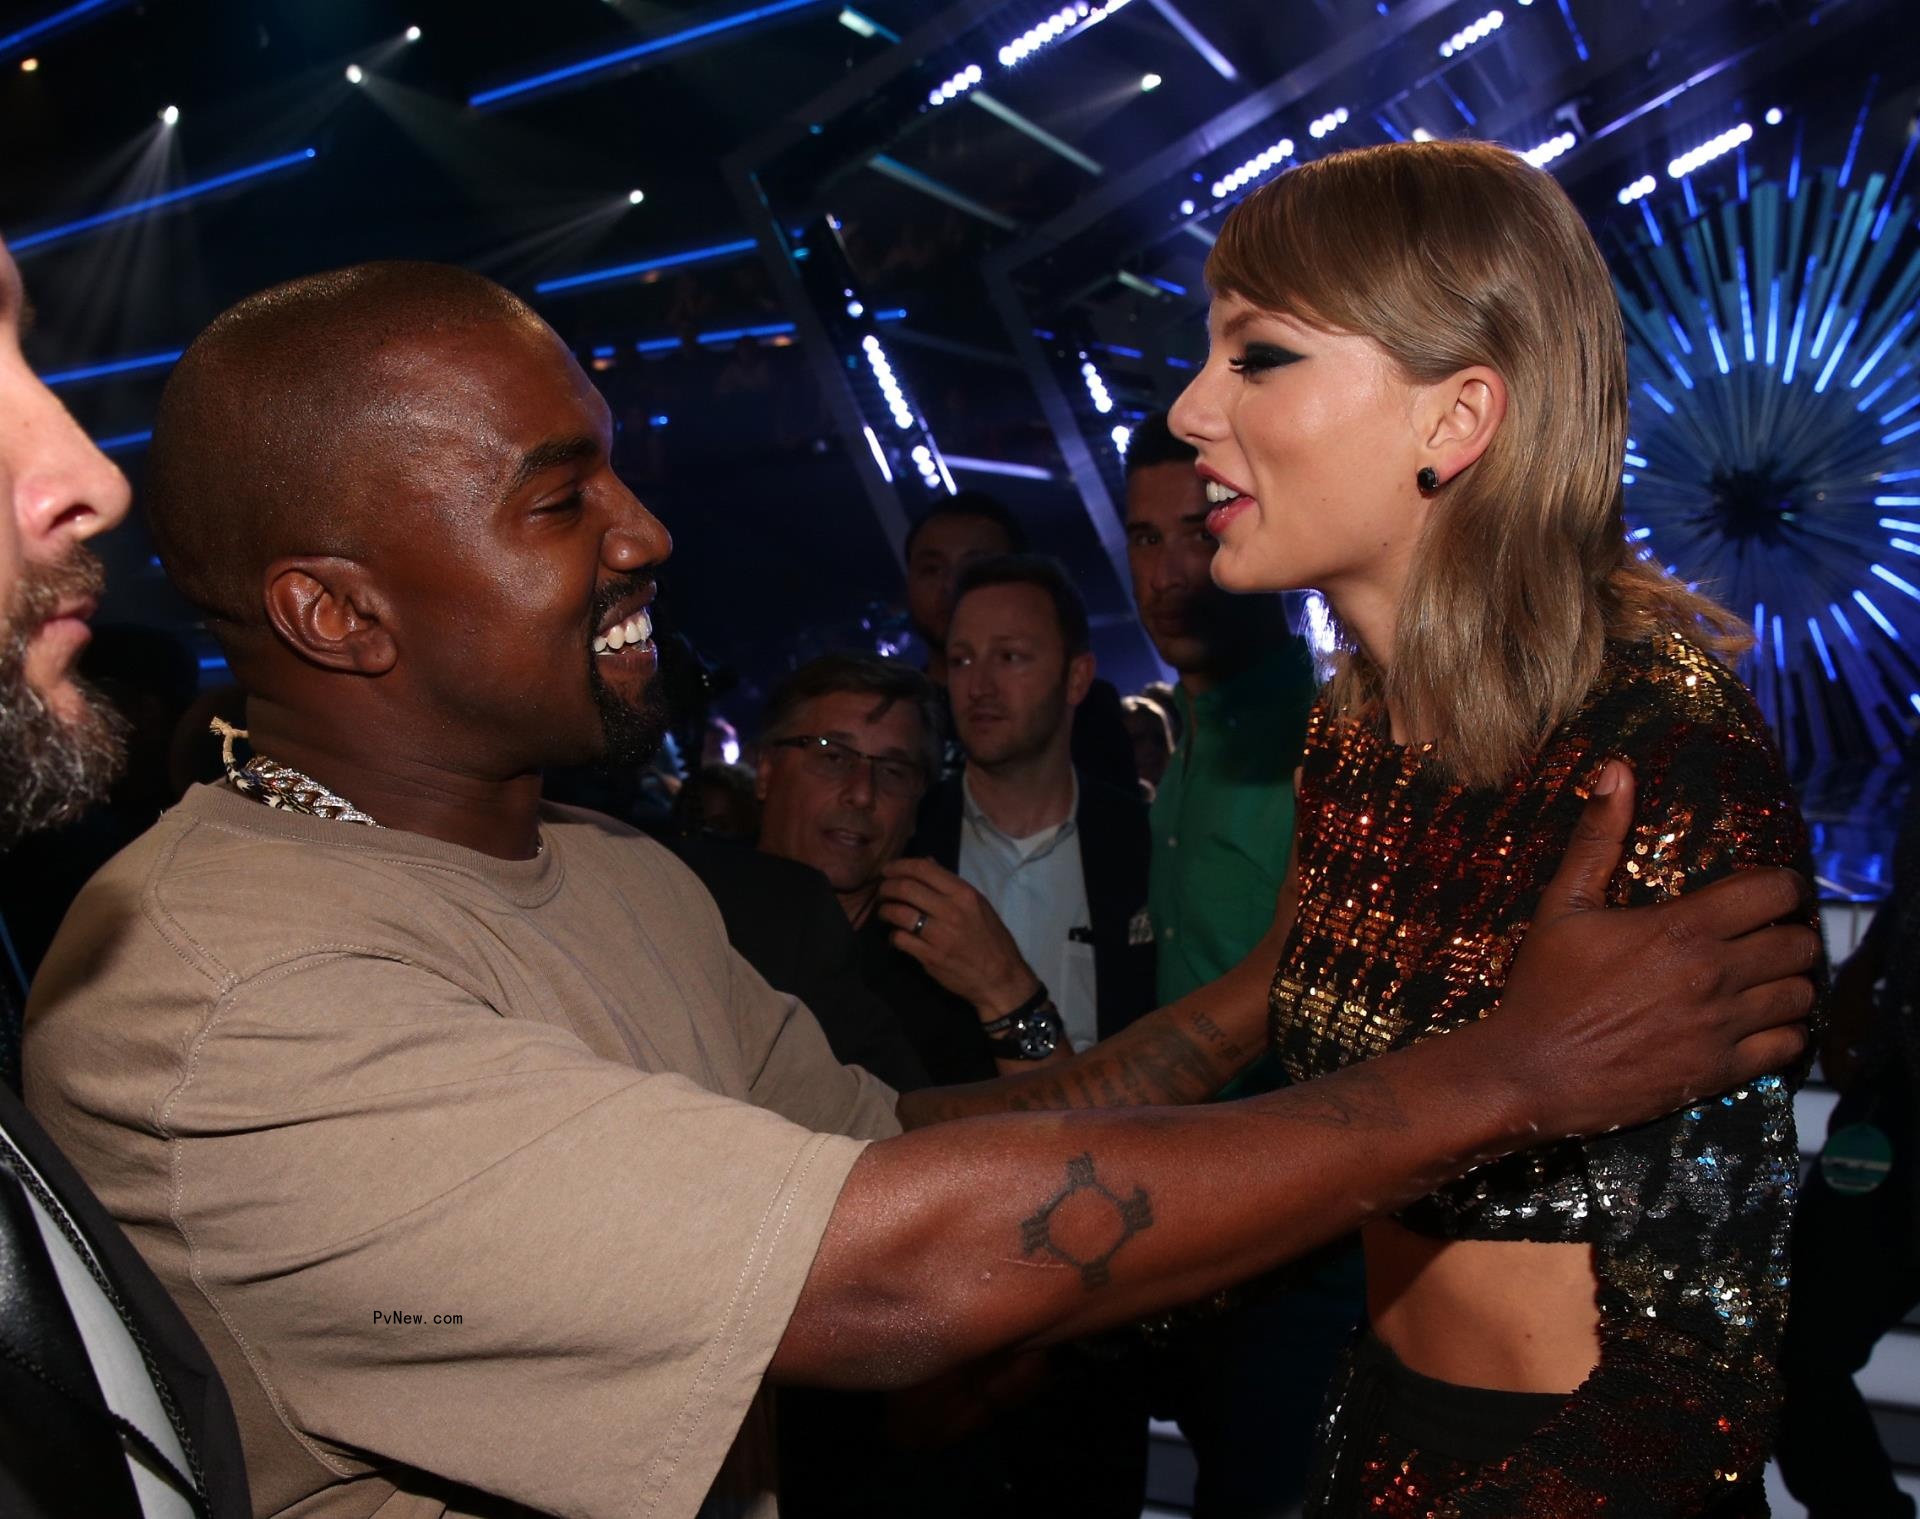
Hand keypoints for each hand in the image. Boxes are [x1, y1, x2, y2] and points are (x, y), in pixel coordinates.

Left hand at [876, 857, 1040, 1016]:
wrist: (1000, 978)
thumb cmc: (990, 938)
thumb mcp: (978, 905)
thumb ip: (951, 884)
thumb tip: (926, 862)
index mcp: (964, 894)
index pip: (924, 869)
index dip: (900, 866)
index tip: (888, 870)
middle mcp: (951, 911)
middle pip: (906, 888)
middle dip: (887, 887)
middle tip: (882, 891)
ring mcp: (939, 935)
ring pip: (898, 913)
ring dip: (885, 910)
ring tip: (885, 912)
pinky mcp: (929, 957)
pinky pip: (900, 939)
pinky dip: (893, 935)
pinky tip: (897, 935)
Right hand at [1489, 759, 1816, 1141]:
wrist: (1531, 1071)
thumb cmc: (1545, 986)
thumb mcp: (1563, 905)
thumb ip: (1597, 837)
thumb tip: (1617, 769)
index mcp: (1683, 927)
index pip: (1774, 890)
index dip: (1782, 884)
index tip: (1768, 890)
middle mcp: (1714, 974)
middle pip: (1798, 943)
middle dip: (1788, 931)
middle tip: (1765, 933)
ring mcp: (1723, 1026)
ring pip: (1801, 994)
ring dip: (1790, 981)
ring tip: (1765, 976)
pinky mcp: (1722, 1070)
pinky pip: (1789, 1046)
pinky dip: (1785, 1031)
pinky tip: (1759, 1022)